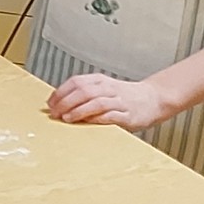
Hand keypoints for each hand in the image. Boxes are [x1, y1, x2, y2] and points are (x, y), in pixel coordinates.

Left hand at [46, 72, 178, 130]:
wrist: (154, 98)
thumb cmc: (124, 96)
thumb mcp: (103, 88)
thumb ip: (85, 93)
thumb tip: (58, 103)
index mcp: (100, 80)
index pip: (76, 82)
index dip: (60, 92)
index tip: (50, 104)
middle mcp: (109, 88)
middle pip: (83, 91)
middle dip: (65, 102)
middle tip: (54, 113)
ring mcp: (120, 101)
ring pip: (96, 102)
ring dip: (79, 110)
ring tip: (66, 118)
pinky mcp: (128, 115)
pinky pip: (111, 115)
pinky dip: (97, 119)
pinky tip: (87, 123)